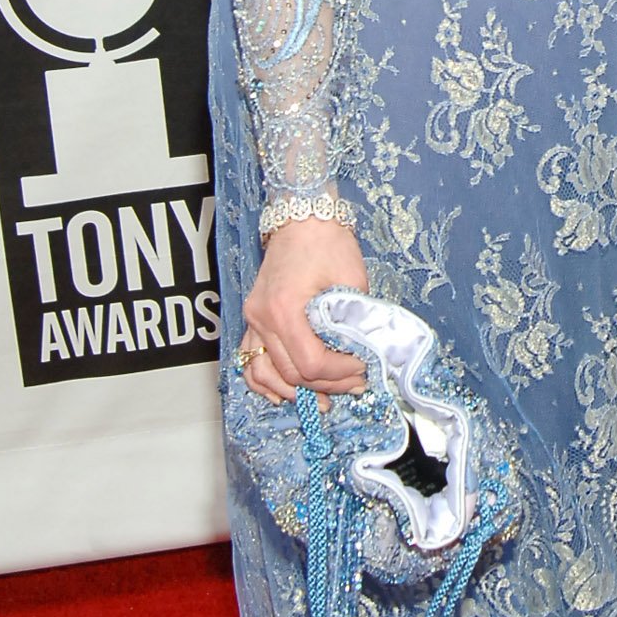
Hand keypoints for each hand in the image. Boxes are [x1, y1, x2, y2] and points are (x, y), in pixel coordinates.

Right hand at [236, 216, 370, 404]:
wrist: (301, 217)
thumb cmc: (327, 242)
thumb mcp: (352, 280)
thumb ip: (356, 319)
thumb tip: (366, 353)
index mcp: (285, 308)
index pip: (311, 363)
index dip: (340, 373)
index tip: (363, 368)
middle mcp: (263, 318)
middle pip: (290, 373)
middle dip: (327, 385)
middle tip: (355, 382)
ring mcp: (253, 319)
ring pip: (265, 373)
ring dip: (295, 392)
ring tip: (325, 398)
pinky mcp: (253, 318)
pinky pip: (250, 360)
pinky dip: (266, 381)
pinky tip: (286, 393)